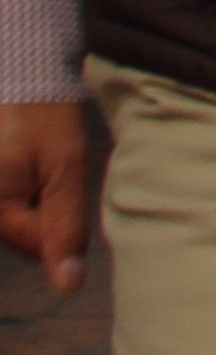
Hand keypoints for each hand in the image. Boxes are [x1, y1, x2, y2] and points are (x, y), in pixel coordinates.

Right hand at [0, 99, 93, 292]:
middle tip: (51, 166)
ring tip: (37, 158)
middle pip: (19, 232)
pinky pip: (8, 198)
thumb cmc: (44, 114)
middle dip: (42, 210)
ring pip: (14, 216)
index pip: (33, 244)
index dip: (61, 220)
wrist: (19, 68)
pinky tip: (30, 159)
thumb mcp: (65, 167)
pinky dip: (23, 186)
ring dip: (33, 198)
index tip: (66, 180)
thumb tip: (68, 286)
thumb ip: (64, 227)